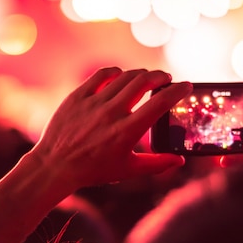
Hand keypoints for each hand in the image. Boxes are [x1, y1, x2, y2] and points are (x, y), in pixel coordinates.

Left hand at [30, 67, 191, 188]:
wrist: (55, 166)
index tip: (187, 85)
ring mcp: (93, 102)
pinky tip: (121, 75)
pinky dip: (116, 72)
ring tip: (147, 77)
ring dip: (141, 73)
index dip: (178, 90)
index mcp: (127, 131)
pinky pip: (101, 75)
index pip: (161, 103)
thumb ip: (157, 164)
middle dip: (160, 76)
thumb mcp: (128, 170)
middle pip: (144, 81)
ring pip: (124, 76)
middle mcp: (112, 113)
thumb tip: (180, 161)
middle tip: (166, 79)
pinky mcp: (77, 96)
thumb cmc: (93, 171)